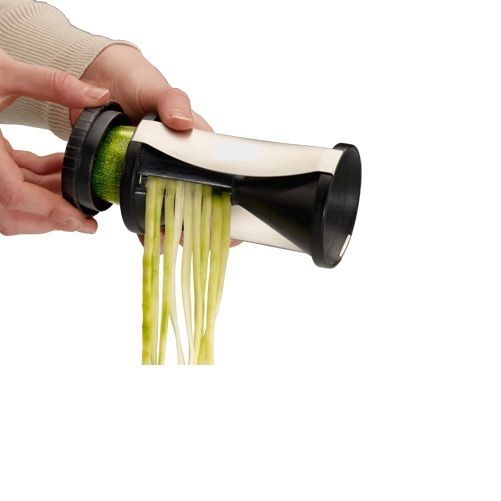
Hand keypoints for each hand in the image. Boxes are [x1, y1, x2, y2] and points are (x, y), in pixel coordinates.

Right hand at [0, 48, 110, 234]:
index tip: (79, 219)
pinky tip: (60, 168)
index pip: (14, 196)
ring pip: (11, 203)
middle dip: (50, 218)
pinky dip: (36, 182)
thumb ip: (52, 84)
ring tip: (78, 189)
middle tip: (84, 221)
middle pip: (12, 213)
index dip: (49, 211)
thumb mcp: (3, 72)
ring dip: (46, 200)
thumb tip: (98, 95)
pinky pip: (9, 183)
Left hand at [82, 45, 240, 246]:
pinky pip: (142, 205)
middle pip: (198, 199)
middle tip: (204, 243)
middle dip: (203, 224)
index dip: (229, 200)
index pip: (219, 174)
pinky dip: (145, 225)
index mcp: (194, 143)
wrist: (96, 82)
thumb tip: (183, 123)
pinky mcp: (131, 178)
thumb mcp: (157, 87)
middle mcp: (178, 161)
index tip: (236, 223)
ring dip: (173, 230)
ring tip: (172, 245)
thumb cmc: (136, 81)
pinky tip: (148, 241)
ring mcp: (155, 172)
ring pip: (172, 208)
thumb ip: (172, 101)